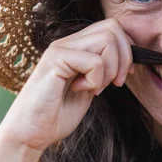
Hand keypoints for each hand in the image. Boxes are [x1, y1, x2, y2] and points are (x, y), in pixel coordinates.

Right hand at [0, 18, 134, 152]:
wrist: (30, 134)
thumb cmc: (57, 114)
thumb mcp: (90, 87)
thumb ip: (104, 70)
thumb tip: (131, 59)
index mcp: (77, 46)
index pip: (112, 27)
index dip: (127, 50)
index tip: (124, 76)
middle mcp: (68, 42)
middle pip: (113, 27)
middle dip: (124, 58)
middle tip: (115, 83)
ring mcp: (60, 48)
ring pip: (107, 40)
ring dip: (110, 69)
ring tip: (95, 88)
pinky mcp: (55, 60)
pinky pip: (94, 61)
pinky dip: (96, 79)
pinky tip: (80, 90)